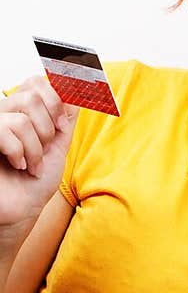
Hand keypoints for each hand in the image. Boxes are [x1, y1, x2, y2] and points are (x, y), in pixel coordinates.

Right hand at [0, 77, 77, 229]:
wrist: (24, 210)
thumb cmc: (36, 182)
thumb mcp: (58, 148)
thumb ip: (65, 121)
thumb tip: (75, 92)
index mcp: (21, 111)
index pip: (35, 82)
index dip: (54, 101)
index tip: (61, 126)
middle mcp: (3, 113)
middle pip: (31, 97)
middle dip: (47, 129)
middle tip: (44, 149)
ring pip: (21, 119)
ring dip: (35, 149)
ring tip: (32, 165)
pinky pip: (5, 131)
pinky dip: (19, 153)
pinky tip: (18, 165)